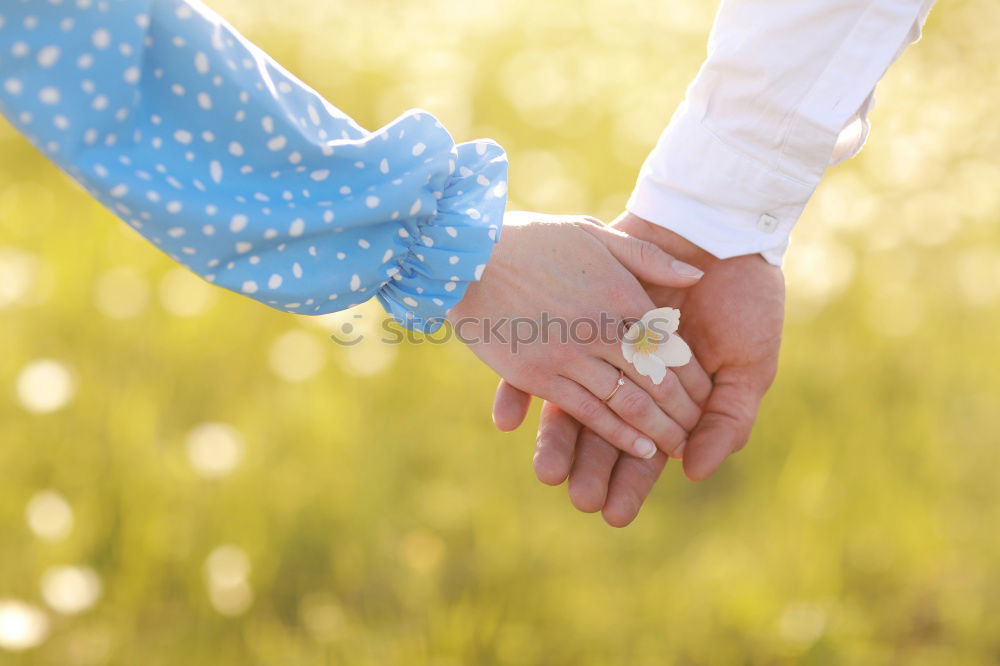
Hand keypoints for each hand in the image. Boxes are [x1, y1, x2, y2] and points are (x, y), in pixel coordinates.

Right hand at [450, 212, 711, 459]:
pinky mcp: (539, 376)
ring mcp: (569, 355)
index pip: (670, 343)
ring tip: (677, 446)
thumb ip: (648, 256)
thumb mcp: (594, 233)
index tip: (706, 393)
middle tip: (697, 427)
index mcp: (619, 292)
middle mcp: (600, 328)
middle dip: (683, 409)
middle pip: (656, 379)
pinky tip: (640, 448)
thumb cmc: (533, 241)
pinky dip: (619, 435)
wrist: (466, 258)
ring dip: (659, 430)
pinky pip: (589, 413)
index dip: (692, 374)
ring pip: (628, 403)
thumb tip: (696, 274)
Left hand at [494, 212, 784, 525]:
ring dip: (556, 438)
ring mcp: (596, 348)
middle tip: (576, 496)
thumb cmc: (743, 298)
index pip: (644, 447)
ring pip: (569, 401)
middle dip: (589, 466)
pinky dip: (520, 387)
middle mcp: (625, 377)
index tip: (614, 514)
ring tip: (546, 471)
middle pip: (601, 432)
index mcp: (666, 394)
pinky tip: (507, 417)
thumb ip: (725, 419)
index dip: (631, 480)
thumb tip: (692, 473)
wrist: (716, 227)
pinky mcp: (572, 316)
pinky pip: (537, 354)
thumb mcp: (748, 363)